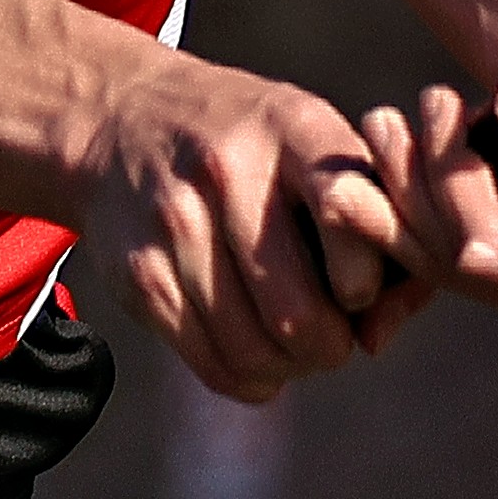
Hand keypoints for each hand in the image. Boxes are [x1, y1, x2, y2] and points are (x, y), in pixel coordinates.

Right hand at [62, 49, 432, 404]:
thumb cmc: (253, 148)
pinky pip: (210, 362)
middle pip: (299, 315)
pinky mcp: (139, 271)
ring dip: (286, 367)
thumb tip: (377, 339)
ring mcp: (176, 222)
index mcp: (294, 127)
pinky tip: (250, 353)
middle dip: (327, 346)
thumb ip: (373, 226)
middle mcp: (230, 170)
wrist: (120, 120)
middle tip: (327, 335)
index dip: (367, 283)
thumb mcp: (314, 148)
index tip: (356, 286)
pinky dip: (244, 377)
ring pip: (252, 350)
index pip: (350, 227)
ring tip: (289, 345)